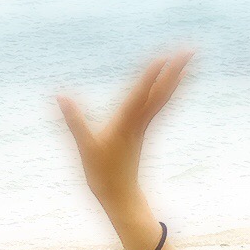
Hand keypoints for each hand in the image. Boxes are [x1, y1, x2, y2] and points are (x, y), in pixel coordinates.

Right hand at [58, 52, 189, 217]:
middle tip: (189, 50)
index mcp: (126, 124)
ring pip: (162, 98)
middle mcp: (139, 122)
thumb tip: (61, 97)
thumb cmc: (102, 176)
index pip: (141, 95)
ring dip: (174, 78)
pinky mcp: (142, 131)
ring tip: (186, 61)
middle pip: (160, 92)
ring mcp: (143, 127)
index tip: (164, 58)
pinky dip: (166, 92)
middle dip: (174, 70)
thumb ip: (75, 121)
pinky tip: (173, 83)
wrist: (120, 199)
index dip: (151, 76)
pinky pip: (158, 106)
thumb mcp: (85, 148)